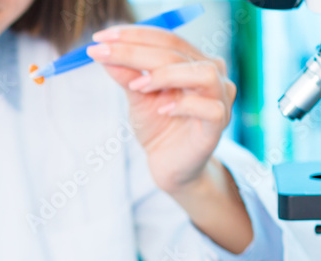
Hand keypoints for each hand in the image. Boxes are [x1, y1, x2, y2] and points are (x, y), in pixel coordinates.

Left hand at [88, 26, 236, 195]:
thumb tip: (103, 50)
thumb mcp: (137, 98)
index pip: (166, 39)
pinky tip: (163, 110)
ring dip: (166, 75)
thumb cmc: (158, 128)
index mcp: (193, 61)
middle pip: (177, 52)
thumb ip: (126, 75)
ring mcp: (219, 99)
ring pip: (203, 73)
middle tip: (105, 54)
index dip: (134, 35)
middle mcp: (212, 74)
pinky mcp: (218, 125)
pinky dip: (184, 106)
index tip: (101, 37)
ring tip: (138, 86)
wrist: (169, 166)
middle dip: (137, 51)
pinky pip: (210, 108)